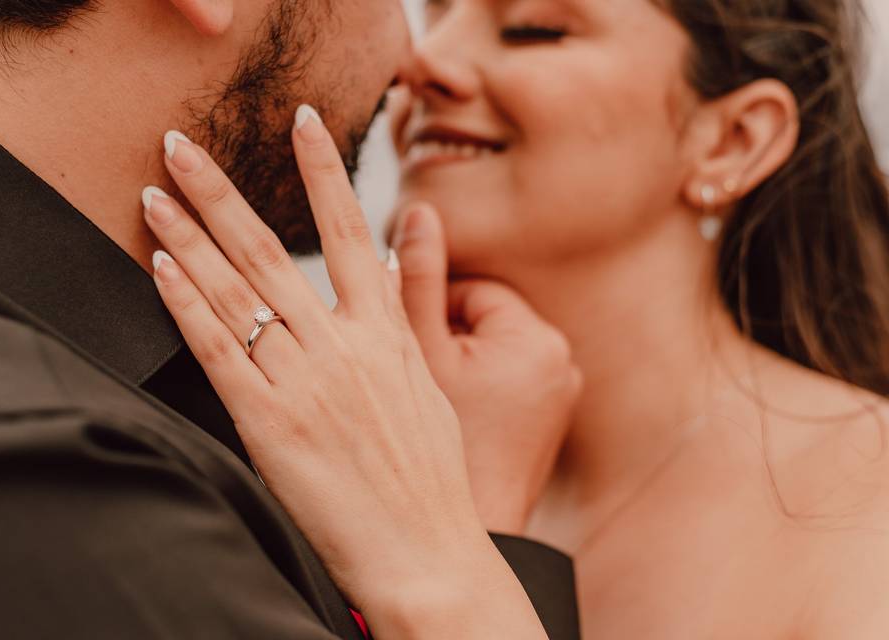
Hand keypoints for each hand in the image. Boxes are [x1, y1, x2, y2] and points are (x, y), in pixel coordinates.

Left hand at [143, 106, 547, 638]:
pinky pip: (220, 352)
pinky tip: (162, 268)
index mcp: (386, 336)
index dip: (323, 171)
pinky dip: (188, 306)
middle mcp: (343, 347)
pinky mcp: (270, 424)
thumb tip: (393, 279)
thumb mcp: (430, 391)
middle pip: (272, 251)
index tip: (303, 122)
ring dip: (189, 237)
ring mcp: (304, 382)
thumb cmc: (433, 478)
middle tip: (181, 144)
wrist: (426, 551)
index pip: (353, 232)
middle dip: (221, 191)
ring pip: (236, 293)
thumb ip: (406, 327)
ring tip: (155, 193)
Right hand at [392, 205, 582, 534]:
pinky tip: (456, 414)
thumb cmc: (436, 446)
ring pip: (491, 349)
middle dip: (447, 337)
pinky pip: (507, 378)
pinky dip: (479, 386)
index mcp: (536, 340)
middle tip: (419, 375)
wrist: (458, 530)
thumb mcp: (415, 354)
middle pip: (483, 319)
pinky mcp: (551, 416)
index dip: (429, 316)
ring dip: (459, 361)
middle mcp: (562, 361)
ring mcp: (560, 392)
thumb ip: (418, 278)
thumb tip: (420, 211)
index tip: (409, 351)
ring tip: (435, 397)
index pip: (472, 290)